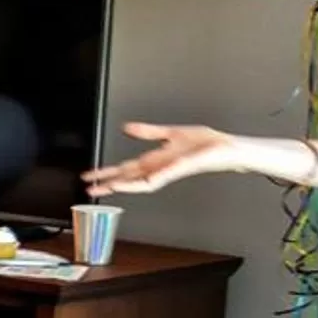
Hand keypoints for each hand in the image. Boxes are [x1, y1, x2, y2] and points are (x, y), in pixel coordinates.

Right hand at [84, 123, 242, 196]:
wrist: (228, 150)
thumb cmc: (206, 144)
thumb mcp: (170, 133)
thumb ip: (147, 132)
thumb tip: (126, 128)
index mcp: (156, 160)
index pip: (126, 169)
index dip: (106, 173)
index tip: (89, 177)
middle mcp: (162, 168)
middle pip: (131, 178)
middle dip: (110, 183)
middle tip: (90, 189)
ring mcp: (173, 169)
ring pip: (145, 180)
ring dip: (128, 184)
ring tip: (111, 187)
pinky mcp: (187, 166)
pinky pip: (169, 173)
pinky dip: (157, 177)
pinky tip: (148, 178)